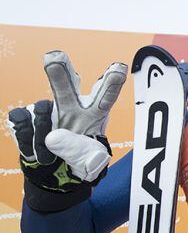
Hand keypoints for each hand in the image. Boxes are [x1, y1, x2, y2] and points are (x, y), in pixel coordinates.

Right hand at [6, 51, 126, 210]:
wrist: (54, 176)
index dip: (112, 83)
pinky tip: (34, 148)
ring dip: (44, 132)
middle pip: (68, 86)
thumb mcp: (89, 164)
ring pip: (42, 110)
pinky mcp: (27, 117)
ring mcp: (48, 110)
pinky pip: (22, 121)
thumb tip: (53, 136)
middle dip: (61, 71)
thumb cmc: (80, 164)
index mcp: (94, 114)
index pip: (105, 98)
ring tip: (51, 152)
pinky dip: (27, 138)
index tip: (119, 69)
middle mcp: (71, 107)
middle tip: (54, 57)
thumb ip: (78, 152)